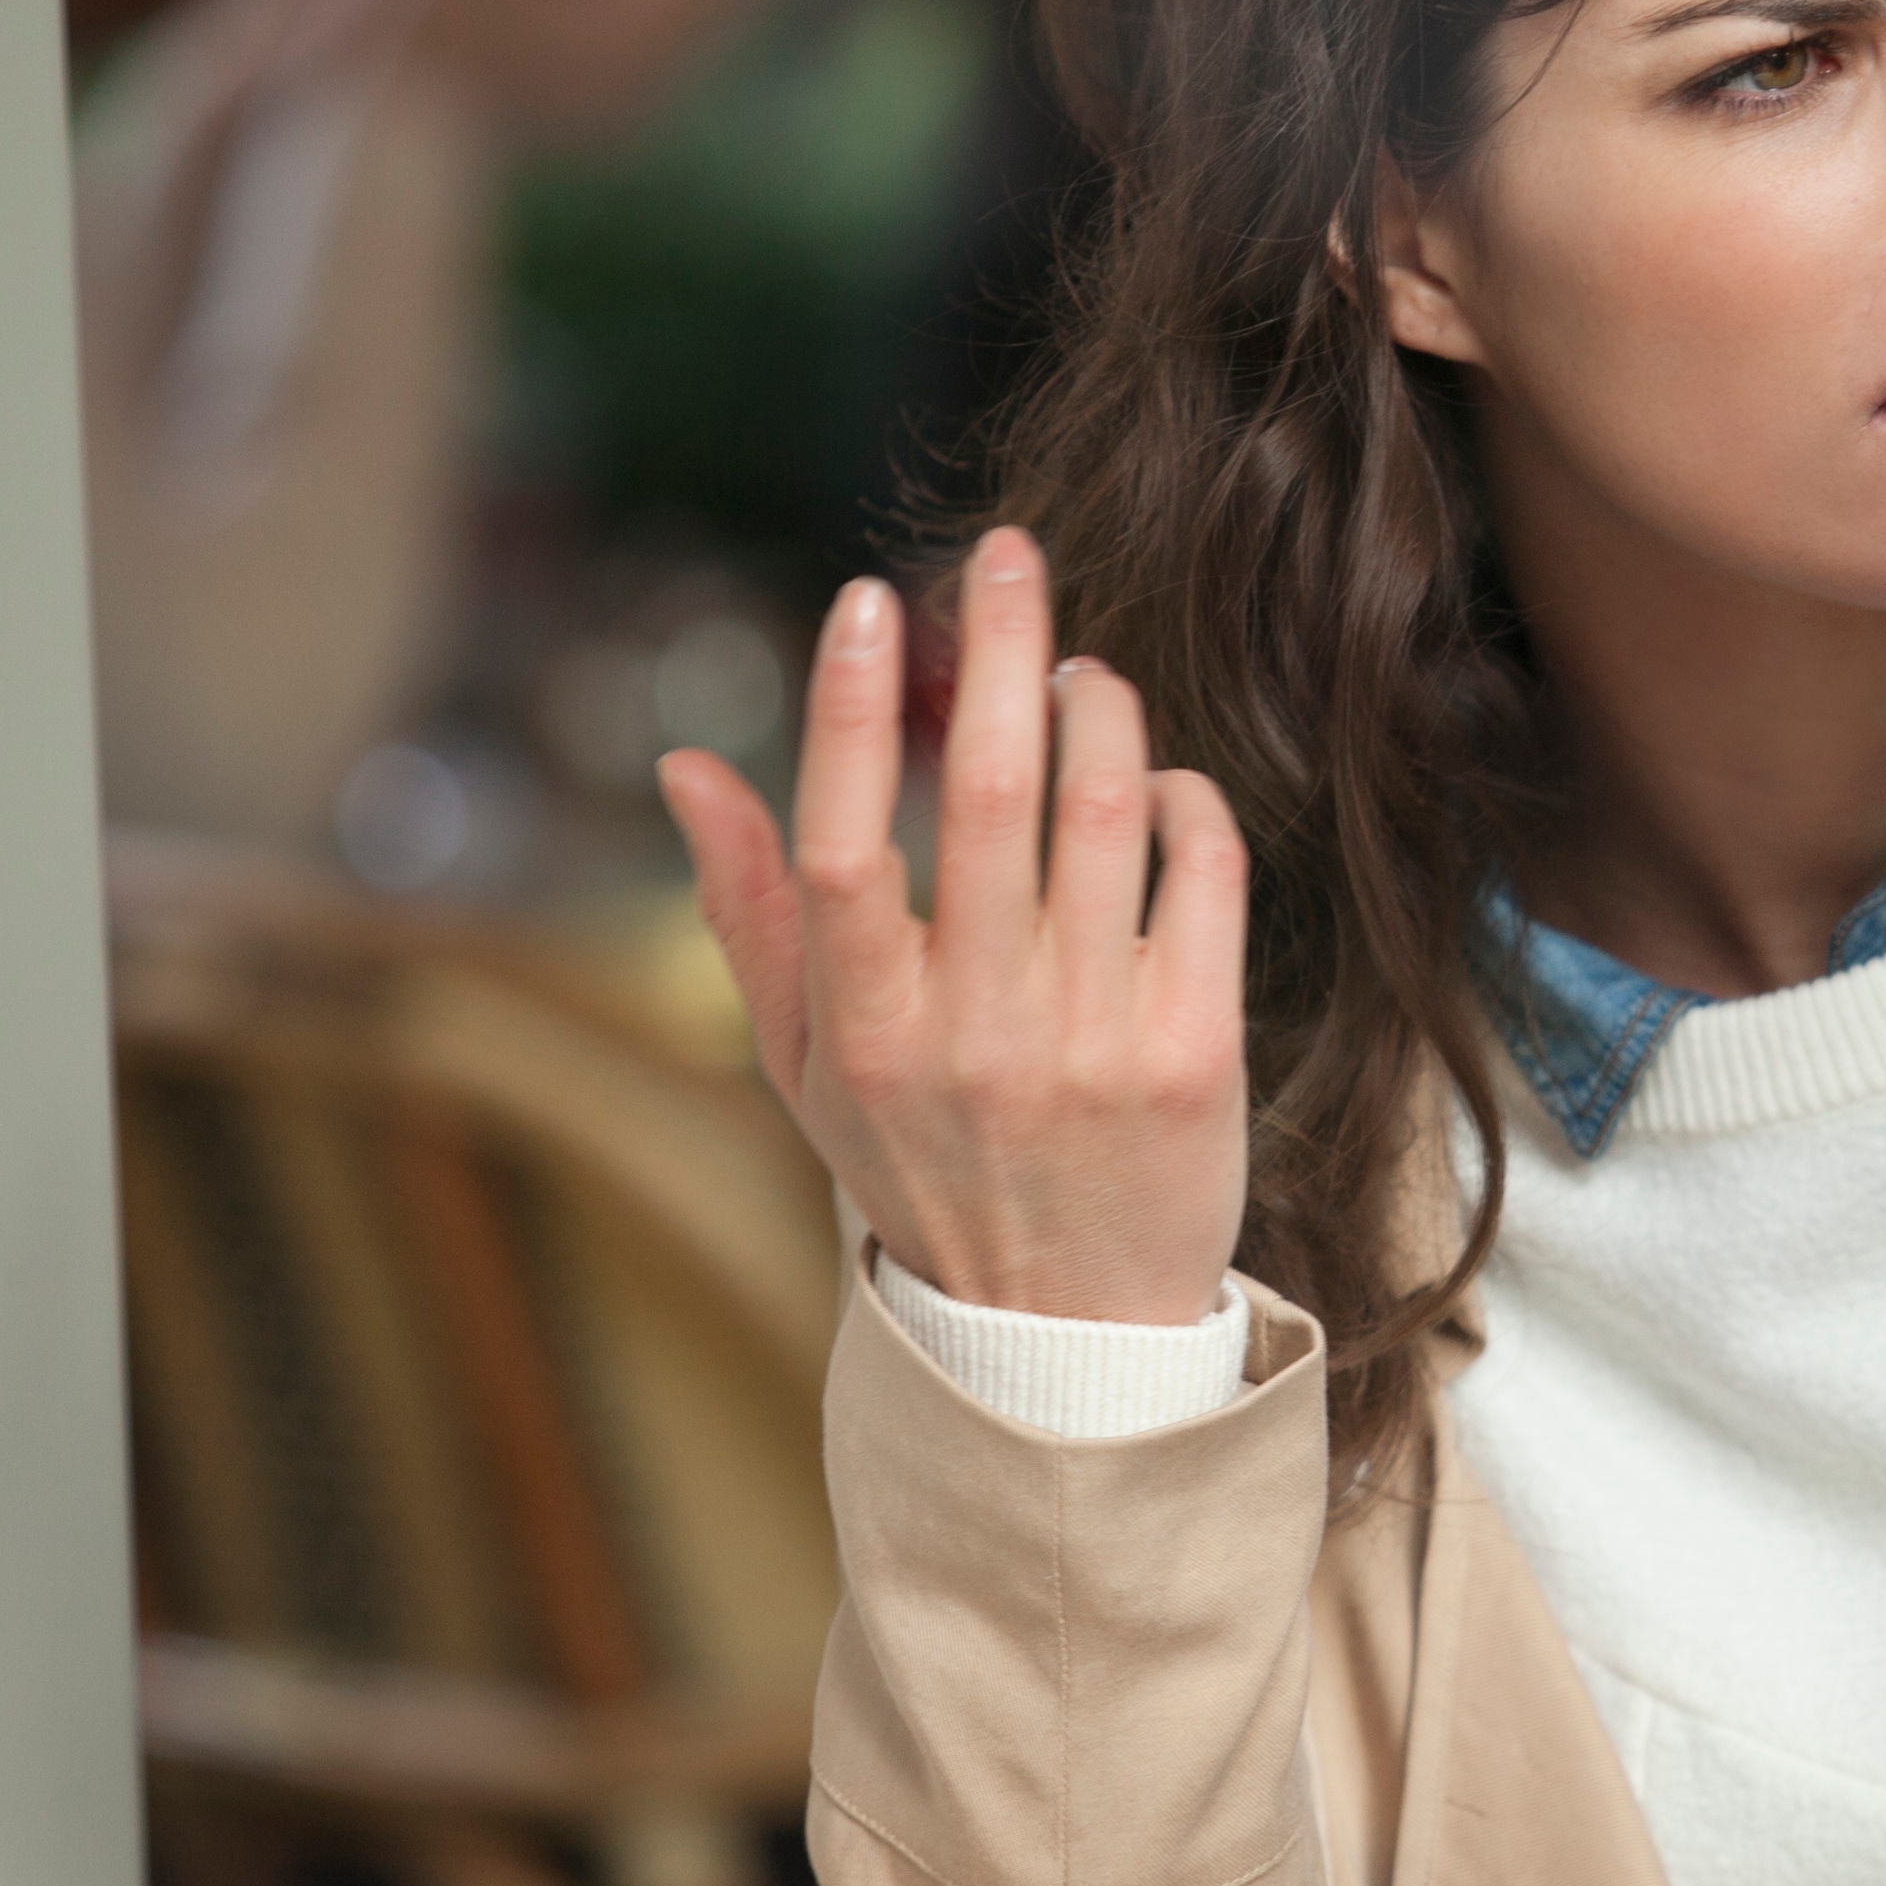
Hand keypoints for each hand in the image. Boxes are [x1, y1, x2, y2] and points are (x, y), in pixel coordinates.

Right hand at [656, 529, 1250, 1324]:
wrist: (1070, 1331)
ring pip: (1106, 811)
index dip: (848, 709)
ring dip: (1099, 707)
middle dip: (999, 646)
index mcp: (865, 1030)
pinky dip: (1184, 796)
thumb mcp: (810, 1065)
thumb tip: (684, 765)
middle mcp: (975, 1032)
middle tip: (1009, 555)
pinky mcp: (1197, 1054)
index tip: (870, 597)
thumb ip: (749, 913)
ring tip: (1083, 672)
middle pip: (985, 793)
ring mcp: (1093, 1043)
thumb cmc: (926, 1168)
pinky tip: (1156, 781)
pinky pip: (1201, 870)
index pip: (839, 841)